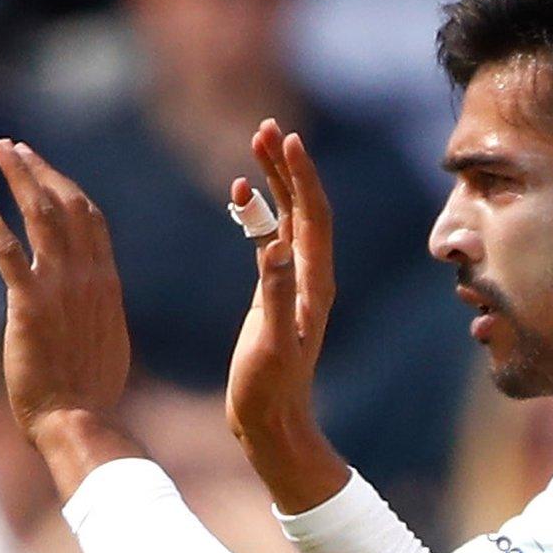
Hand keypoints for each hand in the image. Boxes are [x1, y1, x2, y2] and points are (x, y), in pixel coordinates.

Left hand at [0, 139, 140, 496]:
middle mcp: (89, 276)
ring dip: (20, 178)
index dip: (68, 189)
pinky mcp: (31, 304)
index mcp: (106, 284)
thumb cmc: (89, 392)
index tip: (48, 171)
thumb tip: (104, 302)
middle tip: (17, 148)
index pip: (91, 220)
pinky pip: (8, 250)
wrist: (78, 419)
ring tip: (1, 151)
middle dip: (42, 171)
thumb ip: (102, 312)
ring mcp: (61, 287)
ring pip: (41, 215)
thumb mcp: (108, 341)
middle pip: (69, 204)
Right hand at [226, 120, 350, 512]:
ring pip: (288, 219)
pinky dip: (257, 213)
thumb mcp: (271, 343)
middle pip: (304, 208)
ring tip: (256, 145)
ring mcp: (293, 284)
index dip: (302, 177)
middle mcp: (310, 277)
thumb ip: (274, 294)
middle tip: (268, 128)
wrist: (271, 425)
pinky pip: (269, 239)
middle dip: (288, 166)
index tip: (288, 140)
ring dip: (273, 182)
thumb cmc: (269, 391)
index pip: (313, 217)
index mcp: (314, 284)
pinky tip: (239, 196)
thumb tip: (275, 248)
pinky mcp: (274, 293)